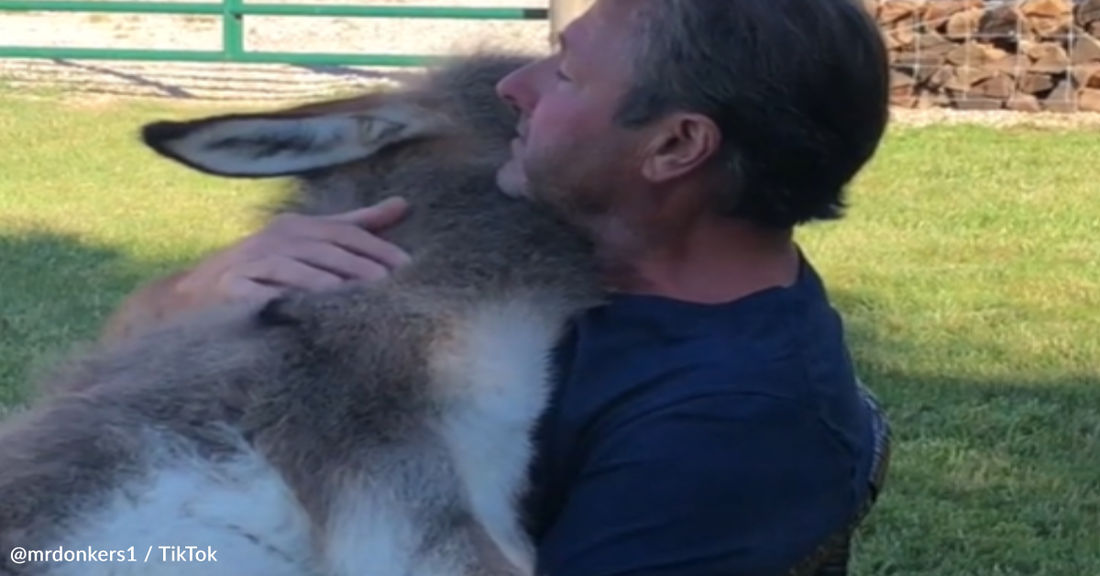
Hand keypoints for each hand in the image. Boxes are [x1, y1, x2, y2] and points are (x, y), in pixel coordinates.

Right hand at [174, 196, 411, 309]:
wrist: (197, 300)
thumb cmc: (265, 273)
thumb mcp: (310, 247)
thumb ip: (355, 227)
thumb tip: (402, 204)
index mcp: (298, 226)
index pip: (345, 232)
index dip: (376, 246)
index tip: (406, 265)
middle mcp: (277, 236)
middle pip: (327, 247)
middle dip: (362, 263)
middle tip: (391, 283)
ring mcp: (254, 258)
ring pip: (302, 262)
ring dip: (335, 276)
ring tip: (364, 292)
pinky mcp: (235, 283)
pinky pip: (271, 283)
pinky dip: (298, 289)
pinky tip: (321, 300)